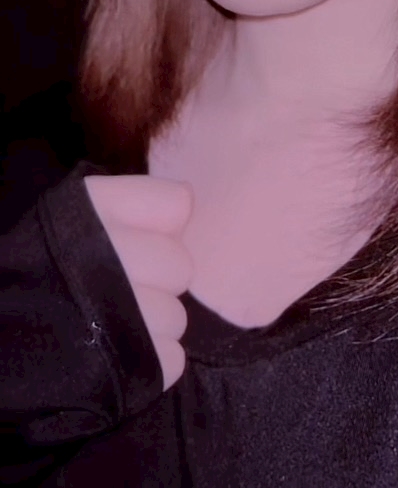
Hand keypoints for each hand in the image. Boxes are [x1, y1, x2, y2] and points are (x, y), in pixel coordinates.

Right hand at [84, 174, 193, 391]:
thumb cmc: (38, 271)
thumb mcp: (74, 217)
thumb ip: (135, 202)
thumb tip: (187, 201)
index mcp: (92, 211)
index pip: (173, 204)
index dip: (156, 225)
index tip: (132, 239)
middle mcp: (110, 255)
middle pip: (180, 265)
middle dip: (156, 280)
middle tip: (119, 290)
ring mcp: (124, 315)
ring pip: (177, 315)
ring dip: (151, 325)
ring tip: (112, 326)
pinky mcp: (134, 368)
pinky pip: (173, 357)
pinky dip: (150, 361)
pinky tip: (118, 355)